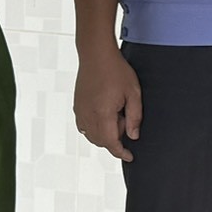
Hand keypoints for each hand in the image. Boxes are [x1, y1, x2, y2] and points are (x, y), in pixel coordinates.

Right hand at [74, 42, 142, 161]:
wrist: (96, 55)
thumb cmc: (116, 71)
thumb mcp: (133, 93)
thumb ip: (134, 117)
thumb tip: (133, 136)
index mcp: (102, 114)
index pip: (111, 143)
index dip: (121, 152)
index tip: (130, 156)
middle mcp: (87, 115)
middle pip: (100, 141)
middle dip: (115, 138)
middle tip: (125, 118)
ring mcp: (80, 111)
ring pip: (91, 135)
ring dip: (104, 133)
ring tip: (116, 113)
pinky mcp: (77, 106)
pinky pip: (84, 126)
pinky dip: (94, 128)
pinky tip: (104, 114)